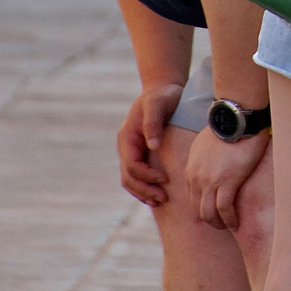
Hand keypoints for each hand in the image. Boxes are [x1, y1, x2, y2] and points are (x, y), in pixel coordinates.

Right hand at [117, 82, 183, 206]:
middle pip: (128, 177)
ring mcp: (132, 152)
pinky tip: (157, 196)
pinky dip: (145, 188)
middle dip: (144, 189)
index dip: (146, 175)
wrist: (164, 90)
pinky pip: (138, 177)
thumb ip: (153, 123)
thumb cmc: (162, 96)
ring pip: (130, 180)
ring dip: (144, 193)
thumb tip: (153, 146)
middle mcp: (126, 147)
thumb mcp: (158, 104)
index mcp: (127, 137)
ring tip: (161, 200)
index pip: (131, 164)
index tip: (164, 179)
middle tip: (163, 198)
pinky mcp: (141, 155)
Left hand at [183, 127, 269, 229]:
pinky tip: (237, 223)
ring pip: (208, 213)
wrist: (236, 117)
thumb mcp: (205, 145)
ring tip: (229, 226)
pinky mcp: (227, 181)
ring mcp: (210, 181)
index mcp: (191, 169)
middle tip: (222, 224)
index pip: (191, 198)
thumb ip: (203, 159)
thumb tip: (211, 165)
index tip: (214, 213)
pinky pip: (225, 209)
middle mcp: (196, 177)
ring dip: (218, 224)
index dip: (203, 209)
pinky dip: (230, 219)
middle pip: (198, 209)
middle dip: (209, 220)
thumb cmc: (227, 127)